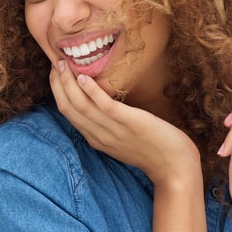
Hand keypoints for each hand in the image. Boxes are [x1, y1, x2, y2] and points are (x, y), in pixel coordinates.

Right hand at [49, 62, 201, 190]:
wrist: (175, 168)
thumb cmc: (154, 151)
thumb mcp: (124, 139)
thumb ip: (110, 125)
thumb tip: (104, 103)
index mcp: (96, 139)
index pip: (68, 113)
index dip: (58, 91)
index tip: (56, 72)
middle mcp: (99, 136)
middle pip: (69, 108)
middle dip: (58, 84)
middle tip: (55, 62)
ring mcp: (113, 130)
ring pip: (81, 106)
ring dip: (68, 83)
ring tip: (63, 64)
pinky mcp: (129, 123)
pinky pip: (104, 106)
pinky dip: (91, 91)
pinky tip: (84, 77)